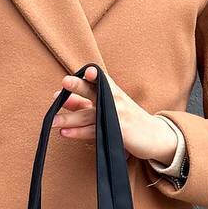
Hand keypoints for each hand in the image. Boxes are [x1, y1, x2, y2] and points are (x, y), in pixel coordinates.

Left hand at [51, 65, 177, 166]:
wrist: (155, 136)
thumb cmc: (128, 119)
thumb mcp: (108, 106)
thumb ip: (84, 103)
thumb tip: (60, 98)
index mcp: (111, 91)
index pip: (99, 80)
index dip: (92, 75)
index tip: (86, 72)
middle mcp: (114, 101)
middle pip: (94, 92)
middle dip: (79, 87)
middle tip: (64, 82)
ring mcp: (116, 117)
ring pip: (89, 116)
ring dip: (69, 118)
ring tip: (52, 119)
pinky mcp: (117, 133)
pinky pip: (94, 132)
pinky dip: (78, 132)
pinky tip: (65, 132)